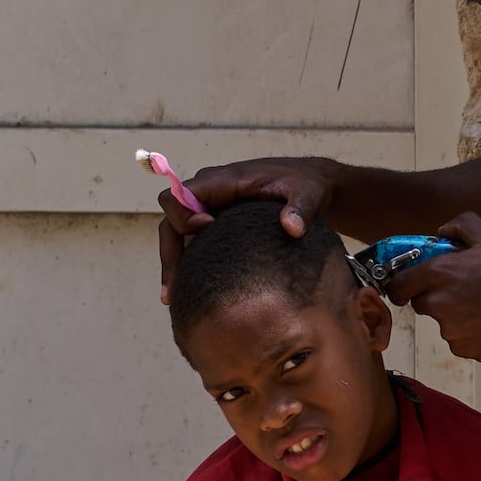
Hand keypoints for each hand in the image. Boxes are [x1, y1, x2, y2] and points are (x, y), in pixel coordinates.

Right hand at [156, 156, 347, 291]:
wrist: (310, 185)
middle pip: (171, 222)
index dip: (184, 215)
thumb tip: (292, 228)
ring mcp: (211, 210)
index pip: (178, 196)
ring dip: (174, 266)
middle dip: (170, 255)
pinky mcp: (217, 225)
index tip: (207, 229)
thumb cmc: (305, 184)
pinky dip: (189, 267)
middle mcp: (208, 194)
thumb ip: (301, 207)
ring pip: (178, 237)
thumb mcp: (308, 192)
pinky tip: (191, 295)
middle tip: (174, 290)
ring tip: (173, 299)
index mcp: (221, 181)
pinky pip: (194, 244)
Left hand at [385, 214, 480, 361]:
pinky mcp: (469, 350)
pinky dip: (472, 333)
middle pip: (421, 304)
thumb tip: (441, 234)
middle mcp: (440, 304)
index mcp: (440, 273)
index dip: (401, 285)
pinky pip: (461, 341)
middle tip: (463, 288)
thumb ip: (457, 226)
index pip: (398, 285)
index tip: (407, 285)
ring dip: (455, 315)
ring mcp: (453, 331)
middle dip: (435, 296)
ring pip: (443, 323)